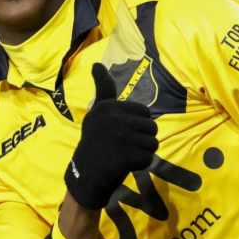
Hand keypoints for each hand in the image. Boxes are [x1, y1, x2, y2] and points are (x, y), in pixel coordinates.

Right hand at [64, 63, 158, 209]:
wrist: (86, 175)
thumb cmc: (96, 141)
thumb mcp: (97, 111)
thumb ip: (103, 88)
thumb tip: (97, 63)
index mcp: (109, 106)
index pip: (145, 113)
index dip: (138, 125)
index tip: (119, 133)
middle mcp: (113, 118)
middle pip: (152, 127)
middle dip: (143, 139)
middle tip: (124, 147)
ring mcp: (120, 137)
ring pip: (153, 143)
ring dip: (143, 152)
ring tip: (125, 155)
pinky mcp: (125, 156)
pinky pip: (149, 158)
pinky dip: (141, 164)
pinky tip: (125, 165)